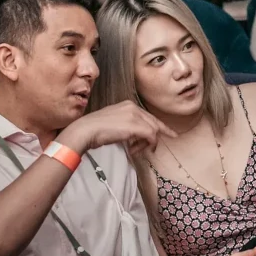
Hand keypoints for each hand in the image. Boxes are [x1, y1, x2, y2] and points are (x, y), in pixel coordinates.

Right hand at [60, 100, 175, 155]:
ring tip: (136, 150)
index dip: (158, 126)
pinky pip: (151, 136)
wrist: (86, 130)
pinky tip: (135, 150)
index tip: (169, 133)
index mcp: (128, 105)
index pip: (148, 116)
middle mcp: (133, 107)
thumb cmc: (95, 129)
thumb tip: (135, 136)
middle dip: (157, 136)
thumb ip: (126, 125)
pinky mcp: (135, 125)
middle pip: (154, 122)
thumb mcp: (114, 123)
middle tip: (159, 145)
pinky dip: (146, 145)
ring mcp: (135, 115)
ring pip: (153, 130)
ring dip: (146, 143)